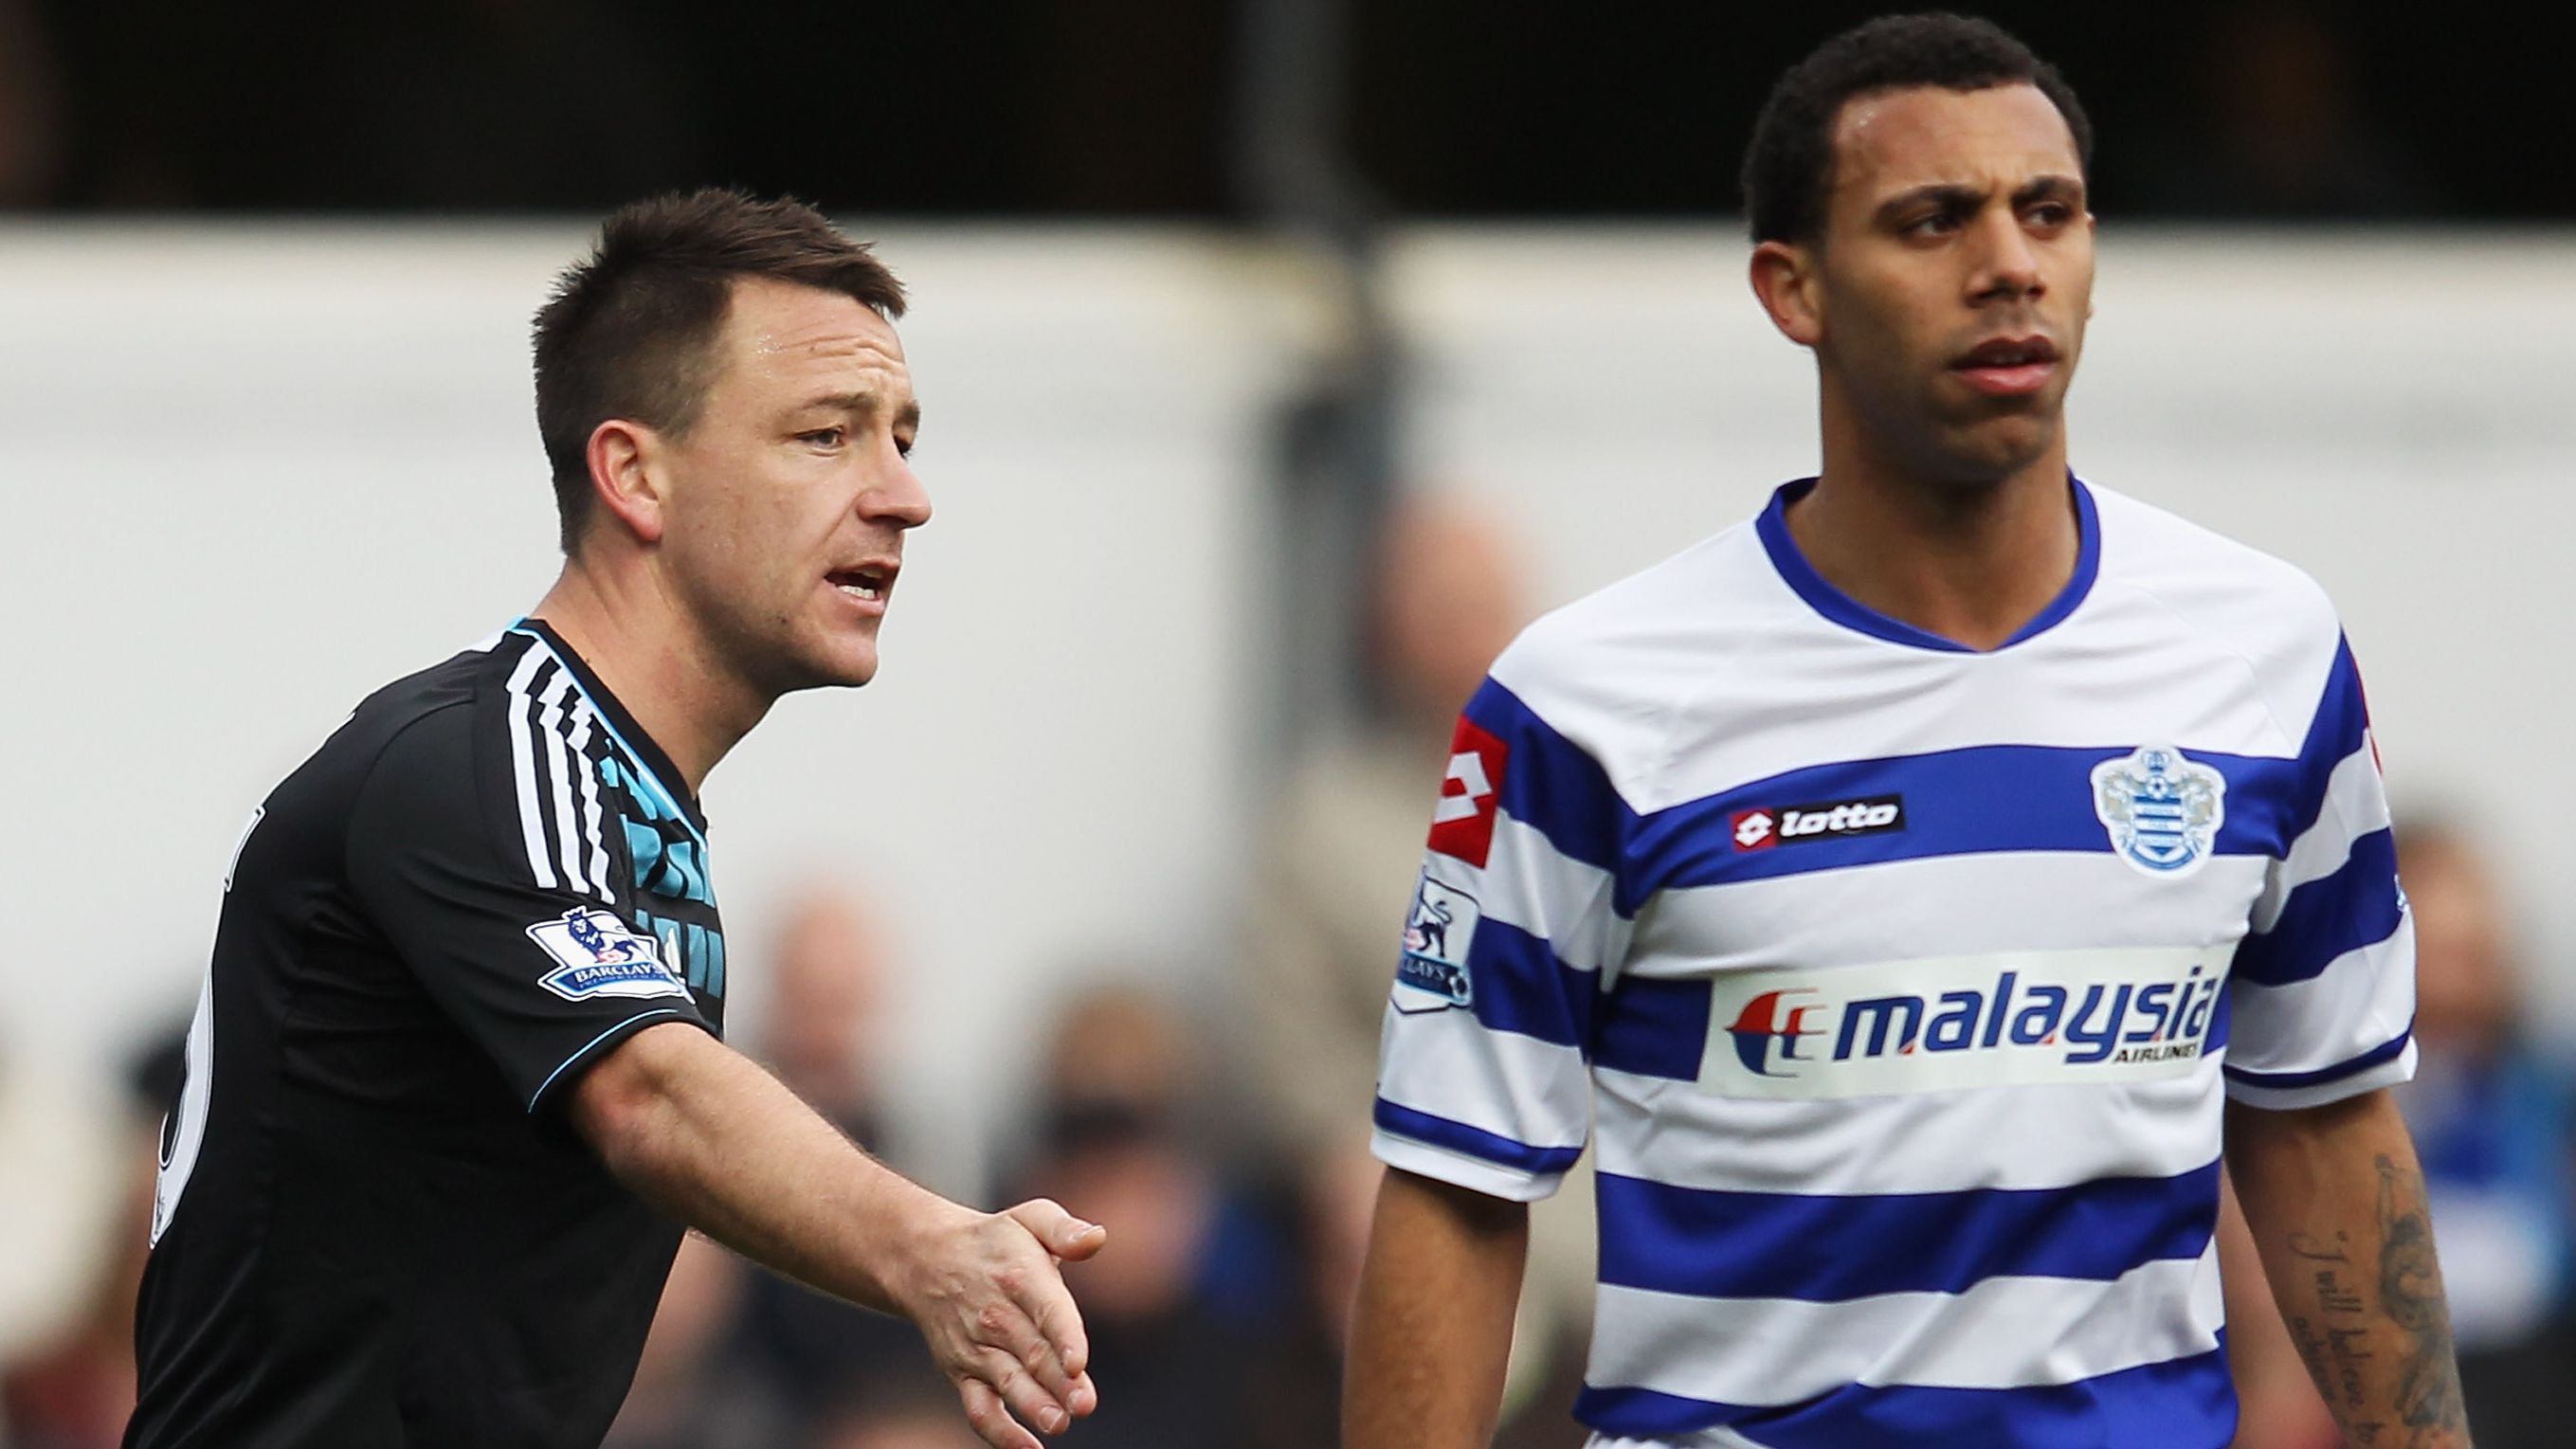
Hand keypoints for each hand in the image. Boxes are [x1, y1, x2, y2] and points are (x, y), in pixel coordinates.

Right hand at [892, 1196, 1108, 1448]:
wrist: (925, 1259)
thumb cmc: (994, 1241)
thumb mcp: (1031, 1218)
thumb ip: (1065, 1229)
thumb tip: (1097, 1237)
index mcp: (1020, 1276)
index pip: (1047, 1310)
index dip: (1064, 1336)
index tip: (1078, 1362)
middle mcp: (996, 1316)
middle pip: (1032, 1353)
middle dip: (1058, 1382)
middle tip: (1084, 1404)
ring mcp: (977, 1349)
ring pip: (1008, 1383)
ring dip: (1033, 1406)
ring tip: (1059, 1423)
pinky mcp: (964, 1374)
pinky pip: (979, 1409)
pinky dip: (999, 1432)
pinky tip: (1029, 1448)